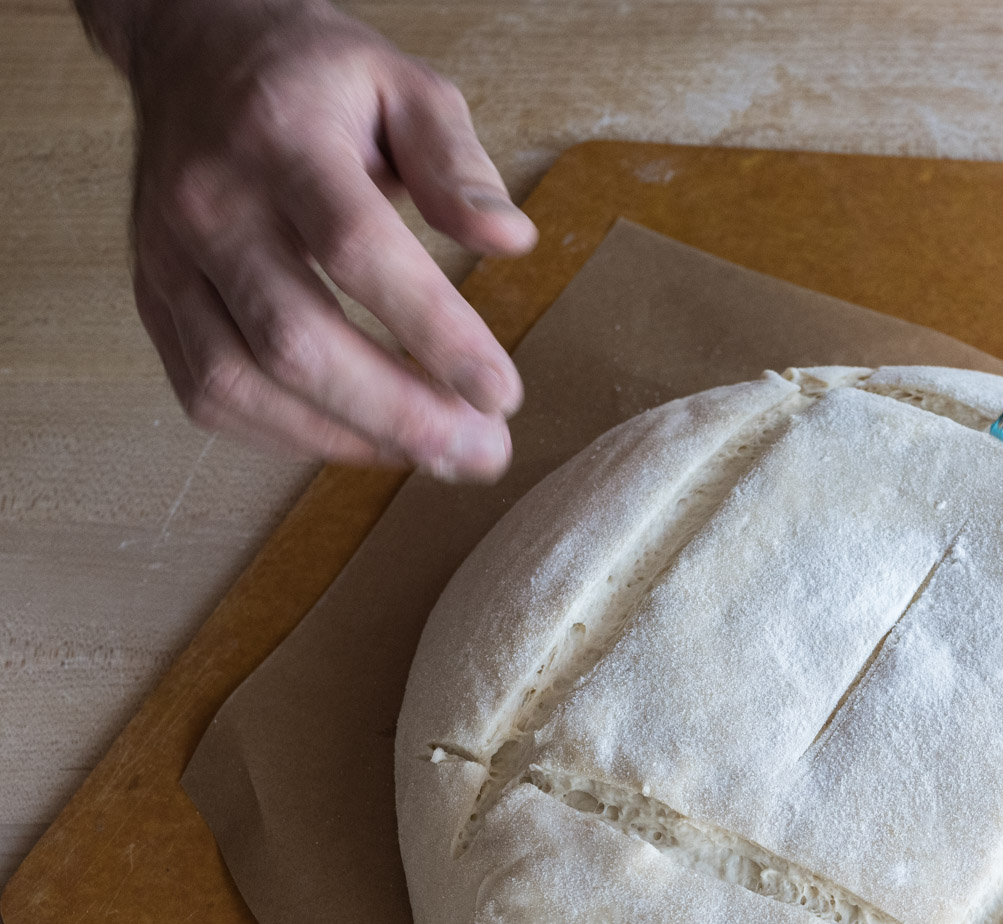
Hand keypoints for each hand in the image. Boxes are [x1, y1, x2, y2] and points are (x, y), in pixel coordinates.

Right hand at [82, 0, 535, 478]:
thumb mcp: (404, 87)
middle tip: (484, 452)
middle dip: (399, 414)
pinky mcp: (154, 300)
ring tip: (437, 455)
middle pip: (295, 340)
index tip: (501, 391)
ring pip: (241, 384)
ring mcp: (170, 260)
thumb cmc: (314, 79)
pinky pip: (210, 396)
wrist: (191, 49)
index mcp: (279, 141)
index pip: (355, 250)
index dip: (433, 331)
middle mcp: (210, 205)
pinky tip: (365, 438)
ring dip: (349, 439)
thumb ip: (456, 164)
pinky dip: (292, 435)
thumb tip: (509, 239)